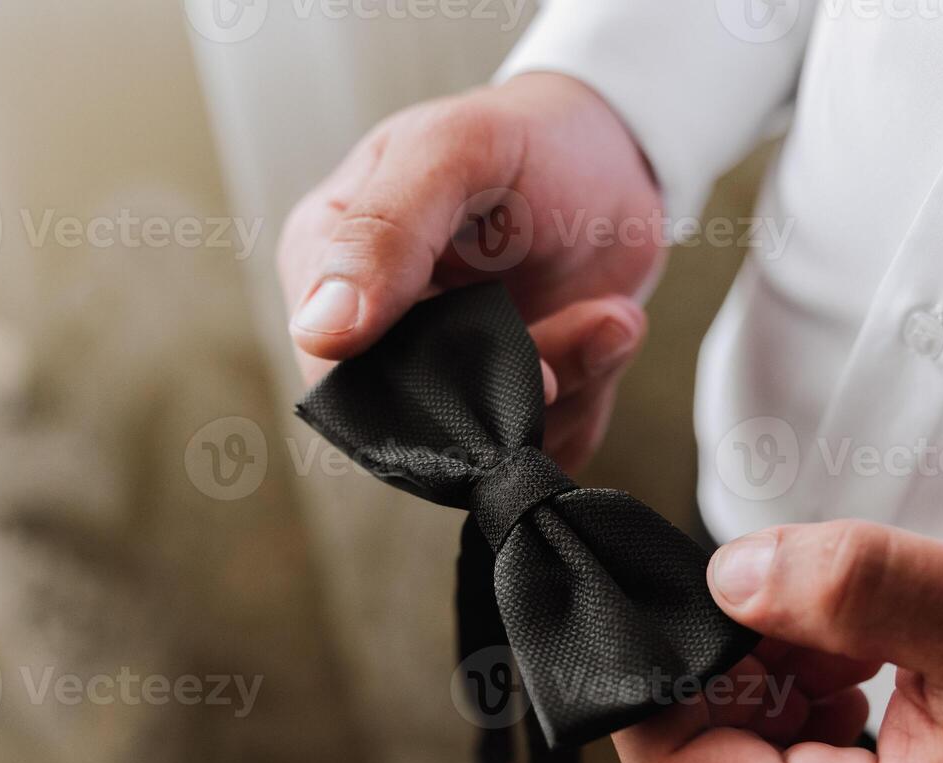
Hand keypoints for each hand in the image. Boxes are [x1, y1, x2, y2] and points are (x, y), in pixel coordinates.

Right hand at [277, 73, 662, 471]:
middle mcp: (378, 335)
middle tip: (586, 321)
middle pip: (417, 422)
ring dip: (569, 385)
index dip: (412, 378)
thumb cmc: (528, 140)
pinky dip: (591, 395)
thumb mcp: (453, 153)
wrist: (620, 160)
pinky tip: (606, 329)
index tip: (492, 328)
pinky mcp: (510, 403)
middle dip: (512, 382)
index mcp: (327, 266)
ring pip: (489, 441)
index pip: (333, 371)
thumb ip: (384, 231)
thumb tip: (322, 330)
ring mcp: (446, 375)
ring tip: (606, 315)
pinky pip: (544, 442)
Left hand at [613, 520, 942, 762]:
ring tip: (851, 642)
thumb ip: (851, 584)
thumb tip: (730, 576)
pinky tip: (856, 670)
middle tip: (812, 616)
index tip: (718, 605)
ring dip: (767, 682)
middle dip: (734, 669)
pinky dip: (795, 708)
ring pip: (733, 762)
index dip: (669, 679)